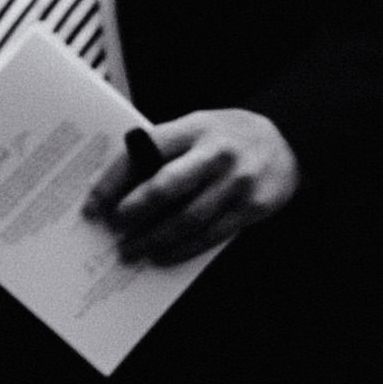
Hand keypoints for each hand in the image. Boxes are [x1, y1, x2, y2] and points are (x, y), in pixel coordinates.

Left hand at [89, 105, 298, 267]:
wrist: (288, 141)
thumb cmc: (229, 137)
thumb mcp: (197, 129)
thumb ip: (166, 152)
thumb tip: (120, 190)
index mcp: (194, 128)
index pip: (145, 151)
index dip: (114, 181)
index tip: (94, 205)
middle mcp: (216, 152)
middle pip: (166, 186)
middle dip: (134, 212)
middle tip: (114, 229)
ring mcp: (236, 181)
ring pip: (188, 218)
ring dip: (155, 239)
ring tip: (133, 250)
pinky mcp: (252, 206)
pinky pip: (211, 234)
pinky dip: (183, 248)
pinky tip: (164, 255)